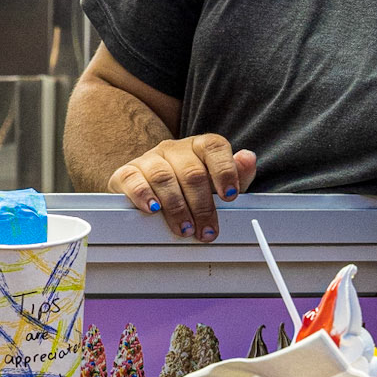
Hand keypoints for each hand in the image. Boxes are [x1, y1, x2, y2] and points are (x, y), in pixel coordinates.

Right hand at [108, 134, 256, 239]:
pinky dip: (143, 195)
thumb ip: (238, 174)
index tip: (230, 195)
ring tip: (184, 228)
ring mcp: (150, 158)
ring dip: (176, 207)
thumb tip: (248, 158)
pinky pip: (133, 179)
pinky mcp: (128, 172)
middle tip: (207, 230)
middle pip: (192, 172)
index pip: (214, 147)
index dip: (225, 170)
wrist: (149, 188)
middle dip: (202, 205)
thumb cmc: (189, 188)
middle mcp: (175, 149)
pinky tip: (153, 209)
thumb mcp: (218, 184)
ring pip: (164, 177)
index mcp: (200, 146)